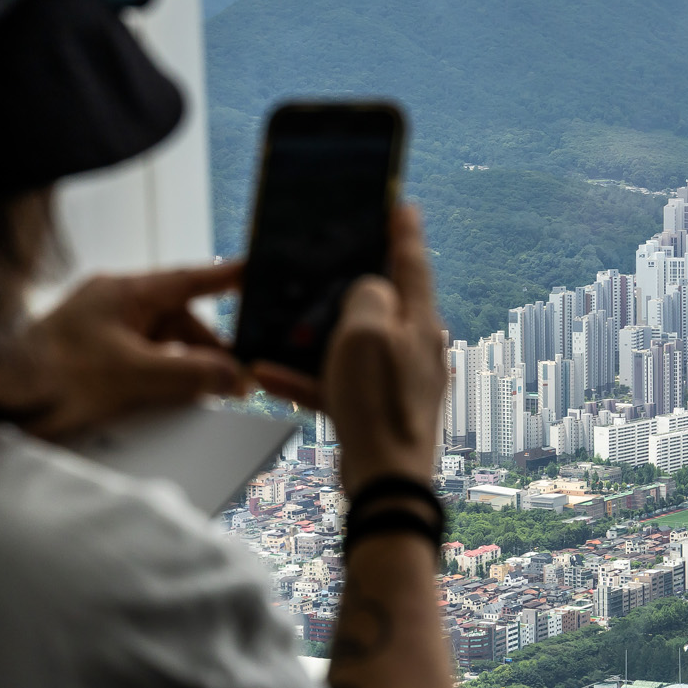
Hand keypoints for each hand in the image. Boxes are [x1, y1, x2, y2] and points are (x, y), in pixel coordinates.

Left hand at [0, 263, 245, 441]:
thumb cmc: (49, 377)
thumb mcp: (134, 378)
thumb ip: (191, 375)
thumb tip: (233, 375)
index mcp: (124, 293)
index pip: (190, 279)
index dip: (228, 278)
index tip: (260, 273)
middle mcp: (112, 305)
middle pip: (180, 323)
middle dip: (207, 353)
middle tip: (230, 384)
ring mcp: (98, 330)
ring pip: (161, 346)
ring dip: (180, 373)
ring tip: (192, 400)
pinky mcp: (88, 357)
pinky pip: (139, 363)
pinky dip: (155, 382)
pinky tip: (159, 405)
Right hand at [258, 207, 446, 491]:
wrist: (386, 483)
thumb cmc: (379, 403)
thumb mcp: (366, 333)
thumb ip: (367, 297)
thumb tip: (370, 288)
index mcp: (419, 322)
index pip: (413, 262)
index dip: (403, 230)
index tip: (400, 203)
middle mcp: (415, 347)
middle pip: (383, 302)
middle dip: (353, 280)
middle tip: (334, 256)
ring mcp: (398, 380)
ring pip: (354, 343)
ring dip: (317, 334)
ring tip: (285, 321)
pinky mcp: (377, 409)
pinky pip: (336, 382)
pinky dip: (306, 376)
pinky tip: (268, 374)